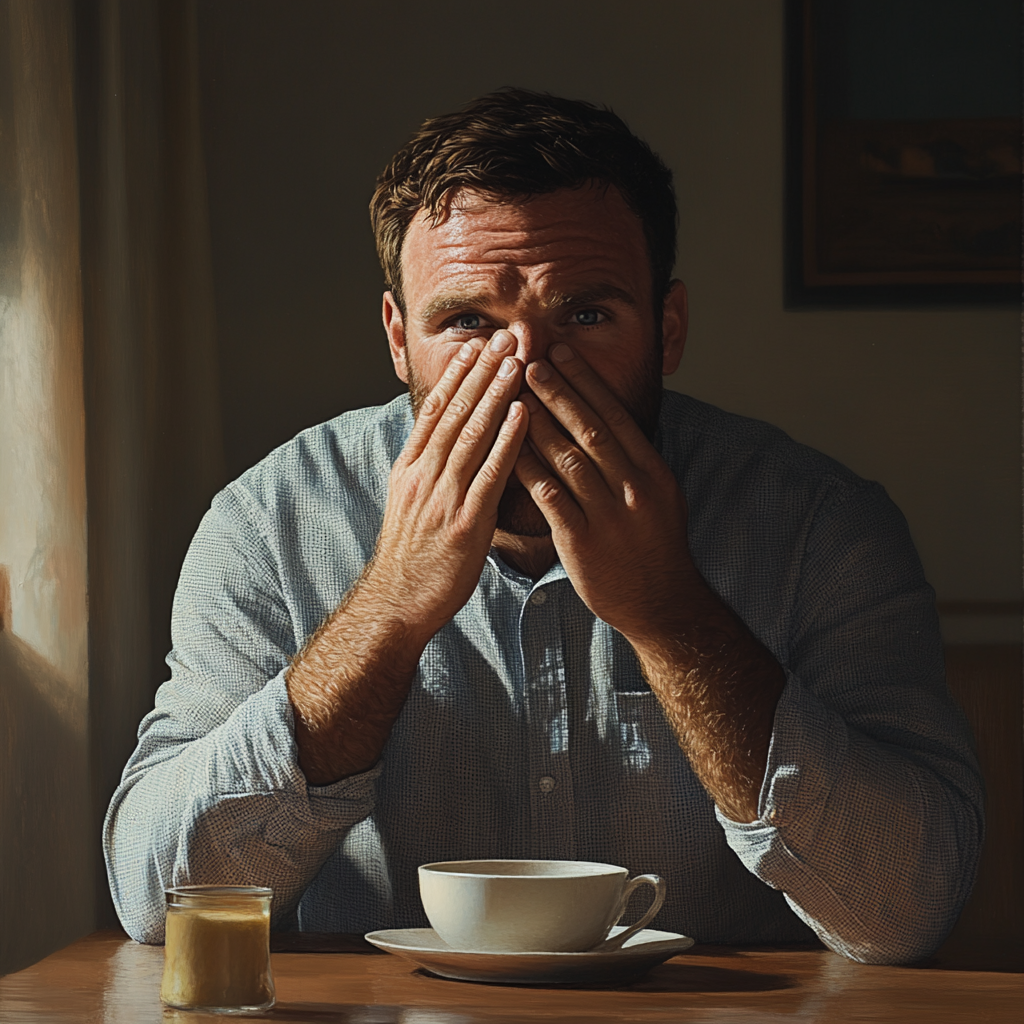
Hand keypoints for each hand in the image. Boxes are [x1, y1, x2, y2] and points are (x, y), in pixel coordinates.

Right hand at [365, 329, 527, 641]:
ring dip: (495, 393)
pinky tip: (523, 413)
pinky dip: (506, 440)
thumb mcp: (411, 506)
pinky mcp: (464, 523)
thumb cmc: (411, 559)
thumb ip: (430, 473)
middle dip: (480, 370)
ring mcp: (443, 497)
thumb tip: (447, 445)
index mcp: (411, 469)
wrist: (396, 604)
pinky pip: (489, 474)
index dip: (457, 375)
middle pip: (454, 412)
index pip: (435, 411)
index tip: (476, 345)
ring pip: (471, 433)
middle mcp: (424, 476)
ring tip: (516, 360)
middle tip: (503, 336)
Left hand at [513, 342, 697, 645]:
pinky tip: (508, 449)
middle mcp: (634, 488)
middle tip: (529, 360)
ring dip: (538, 423)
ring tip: (513, 396)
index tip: (561, 353)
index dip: (585, 382)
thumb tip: (608, 420)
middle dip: (557, 391)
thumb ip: (634, 460)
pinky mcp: (583, 541)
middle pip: (590, 428)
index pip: (615, 415)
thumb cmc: (654, 547)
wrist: (661, 603)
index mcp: (653, 471)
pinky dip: (528, 469)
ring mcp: (609, 514)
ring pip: (568, 458)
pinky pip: (549, 497)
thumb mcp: (659, 496)